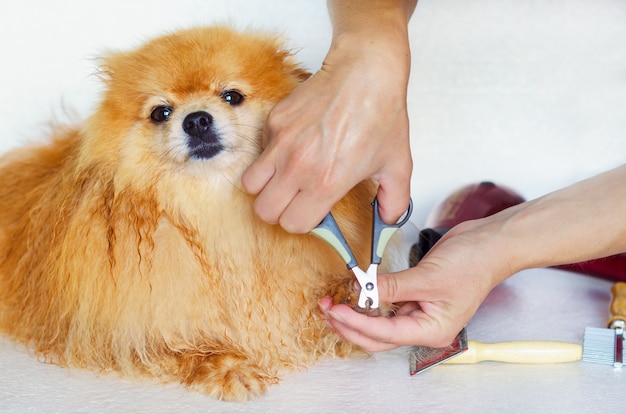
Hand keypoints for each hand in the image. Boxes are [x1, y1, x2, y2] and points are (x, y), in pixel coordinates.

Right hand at [241, 30, 411, 232]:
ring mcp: (281, 143)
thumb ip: (395, 200)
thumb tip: (388, 220)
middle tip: (297, 198)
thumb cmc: (381, 114)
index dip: (303, 221)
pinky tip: (295, 145)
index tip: (314, 211)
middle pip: (264, 211)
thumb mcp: (397, 164)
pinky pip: (259, 152)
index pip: (293, 224)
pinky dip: (271, 156)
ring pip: (250, 185)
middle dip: (280, 210)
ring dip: (266, 188)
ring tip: (286, 178)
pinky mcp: (273, 122)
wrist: (365, 72)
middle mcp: (298, 166)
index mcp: (326, 183)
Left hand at [319, 219, 509, 350]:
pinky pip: (385, 304)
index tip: (335, 309)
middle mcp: (424, 326)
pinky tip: (353, 291)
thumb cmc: (474, 263)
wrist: (490, 243)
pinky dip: (368, 299)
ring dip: (355, 313)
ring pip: (378, 322)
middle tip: (326, 308)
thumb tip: (361, 289)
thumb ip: (392, 286)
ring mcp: (419, 311)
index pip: (384, 334)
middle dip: (349, 325)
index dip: (356, 323)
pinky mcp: (415, 296)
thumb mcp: (428, 276)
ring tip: (332, 301)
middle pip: (377, 336)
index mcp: (432, 330)